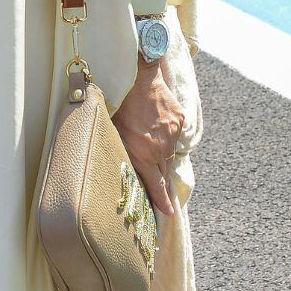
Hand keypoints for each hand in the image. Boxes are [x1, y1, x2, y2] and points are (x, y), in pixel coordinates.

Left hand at [111, 59, 184, 216]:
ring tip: (150, 147)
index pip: (155, 184)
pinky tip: (155, 127)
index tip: (169, 213)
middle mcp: (160, 148)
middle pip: (163, 171)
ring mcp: (171, 134)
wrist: (136, 76)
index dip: (162, 201)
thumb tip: (121, 170)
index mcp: (142, 154)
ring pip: (168, 152)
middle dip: (161, 182)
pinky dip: (165, 136)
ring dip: (161, 155)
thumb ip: (121, 153)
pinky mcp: (178, 121)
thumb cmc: (116, 104)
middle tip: (163, 196)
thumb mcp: (112, 133)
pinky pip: (173, 135)